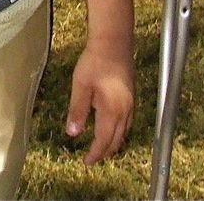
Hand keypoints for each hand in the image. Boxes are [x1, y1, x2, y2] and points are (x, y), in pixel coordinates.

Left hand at [65, 38, 134, 164]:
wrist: (113, 41)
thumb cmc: (94, 61)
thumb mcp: (80, 85)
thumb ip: (77, 110)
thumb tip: (72, 133)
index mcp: (112, 110)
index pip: (105, 140)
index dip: (95, 153)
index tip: (87, 162)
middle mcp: (126, 110)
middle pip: (117, 139)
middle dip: (105, 151)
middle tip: (92, 158)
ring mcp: (131, 103)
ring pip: (125, 131)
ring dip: (113, 142)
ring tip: (101, 147)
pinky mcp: (132, 95)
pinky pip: (128, 121)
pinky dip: (119, 130)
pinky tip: (111, 127)